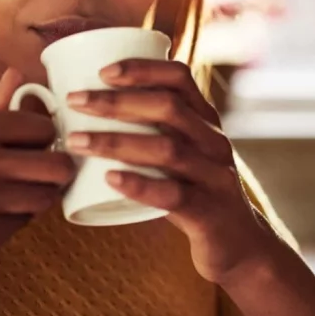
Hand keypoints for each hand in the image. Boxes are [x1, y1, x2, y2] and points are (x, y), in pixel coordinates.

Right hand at [0, 68, 73, 292]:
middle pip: (58, 164)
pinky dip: (11, 226)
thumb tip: (17, 73)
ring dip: (33, 201)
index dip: (44, 143)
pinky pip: (23, 225)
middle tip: (34, 181)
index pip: (44, 128)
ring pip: (46, 197)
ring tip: (5, 202)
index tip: (33, 152)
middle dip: (53, 174)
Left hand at [64, 59, 281, 284]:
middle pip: (168, 108)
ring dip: (116, 142)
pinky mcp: (210, 213)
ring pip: (167, 150)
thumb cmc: (193, 194)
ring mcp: (215, 177)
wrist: (239, 246)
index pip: (179, 78)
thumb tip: (83, 114)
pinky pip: (174, 195)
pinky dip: (140, 185)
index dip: (141, 69)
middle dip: (117, 101)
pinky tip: (110, 179)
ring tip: (76, 141)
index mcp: (205, 121)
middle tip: (75, 101)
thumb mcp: (180, 155)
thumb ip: (148, 133)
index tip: (102, 72)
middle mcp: (214, 142)